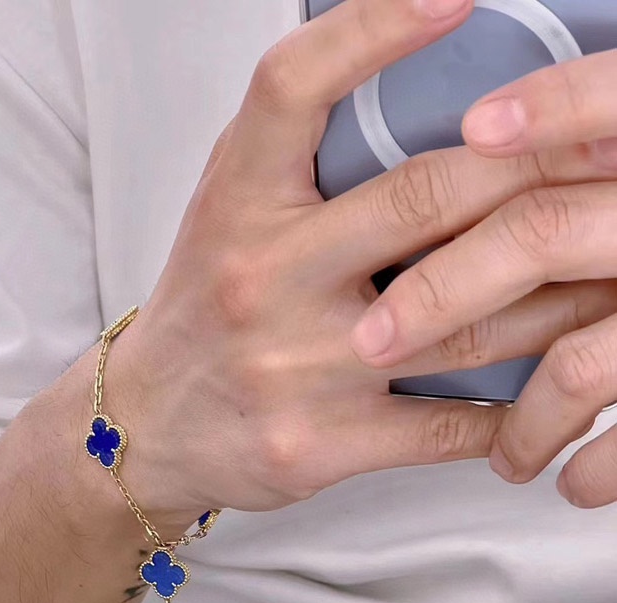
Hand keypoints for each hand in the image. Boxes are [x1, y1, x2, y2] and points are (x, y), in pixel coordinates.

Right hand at [111, 0, 615, 521]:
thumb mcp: (226, 212)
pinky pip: (451, 423)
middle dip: (541, 169)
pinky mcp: (322, 444)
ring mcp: (295, 366)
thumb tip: (386, 69)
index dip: (376, 27)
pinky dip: (519, 404)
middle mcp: (262, 277)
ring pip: (468, 318)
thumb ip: (292, 153)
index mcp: (237, 204)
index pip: (294, 88)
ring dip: (559, 292)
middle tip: (613, 152)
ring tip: (608, 265)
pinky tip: (554, 380)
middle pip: (429, 198)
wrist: (150, 424)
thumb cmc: (202, 309)